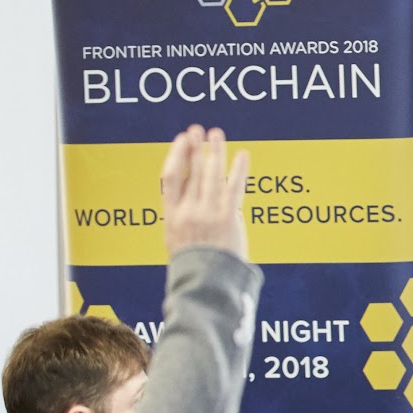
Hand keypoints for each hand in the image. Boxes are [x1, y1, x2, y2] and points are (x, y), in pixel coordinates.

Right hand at [160, 126, 251, 259]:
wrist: (206, 283)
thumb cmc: (193, 265)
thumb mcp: (176, 240)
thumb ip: (180, 217)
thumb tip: (186, 199)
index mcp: (172, 215)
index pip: (170, 177)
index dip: (176, 155)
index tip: (181, 140)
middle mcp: (187, 211)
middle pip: (191, 171)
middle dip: (195, 147)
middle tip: (198, 130)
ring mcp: (207, 213)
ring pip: (211, 175)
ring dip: (215, 152)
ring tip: (217, 135)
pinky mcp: (227, 218)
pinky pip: (234, 187)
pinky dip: (238, 169)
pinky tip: (242, 155)